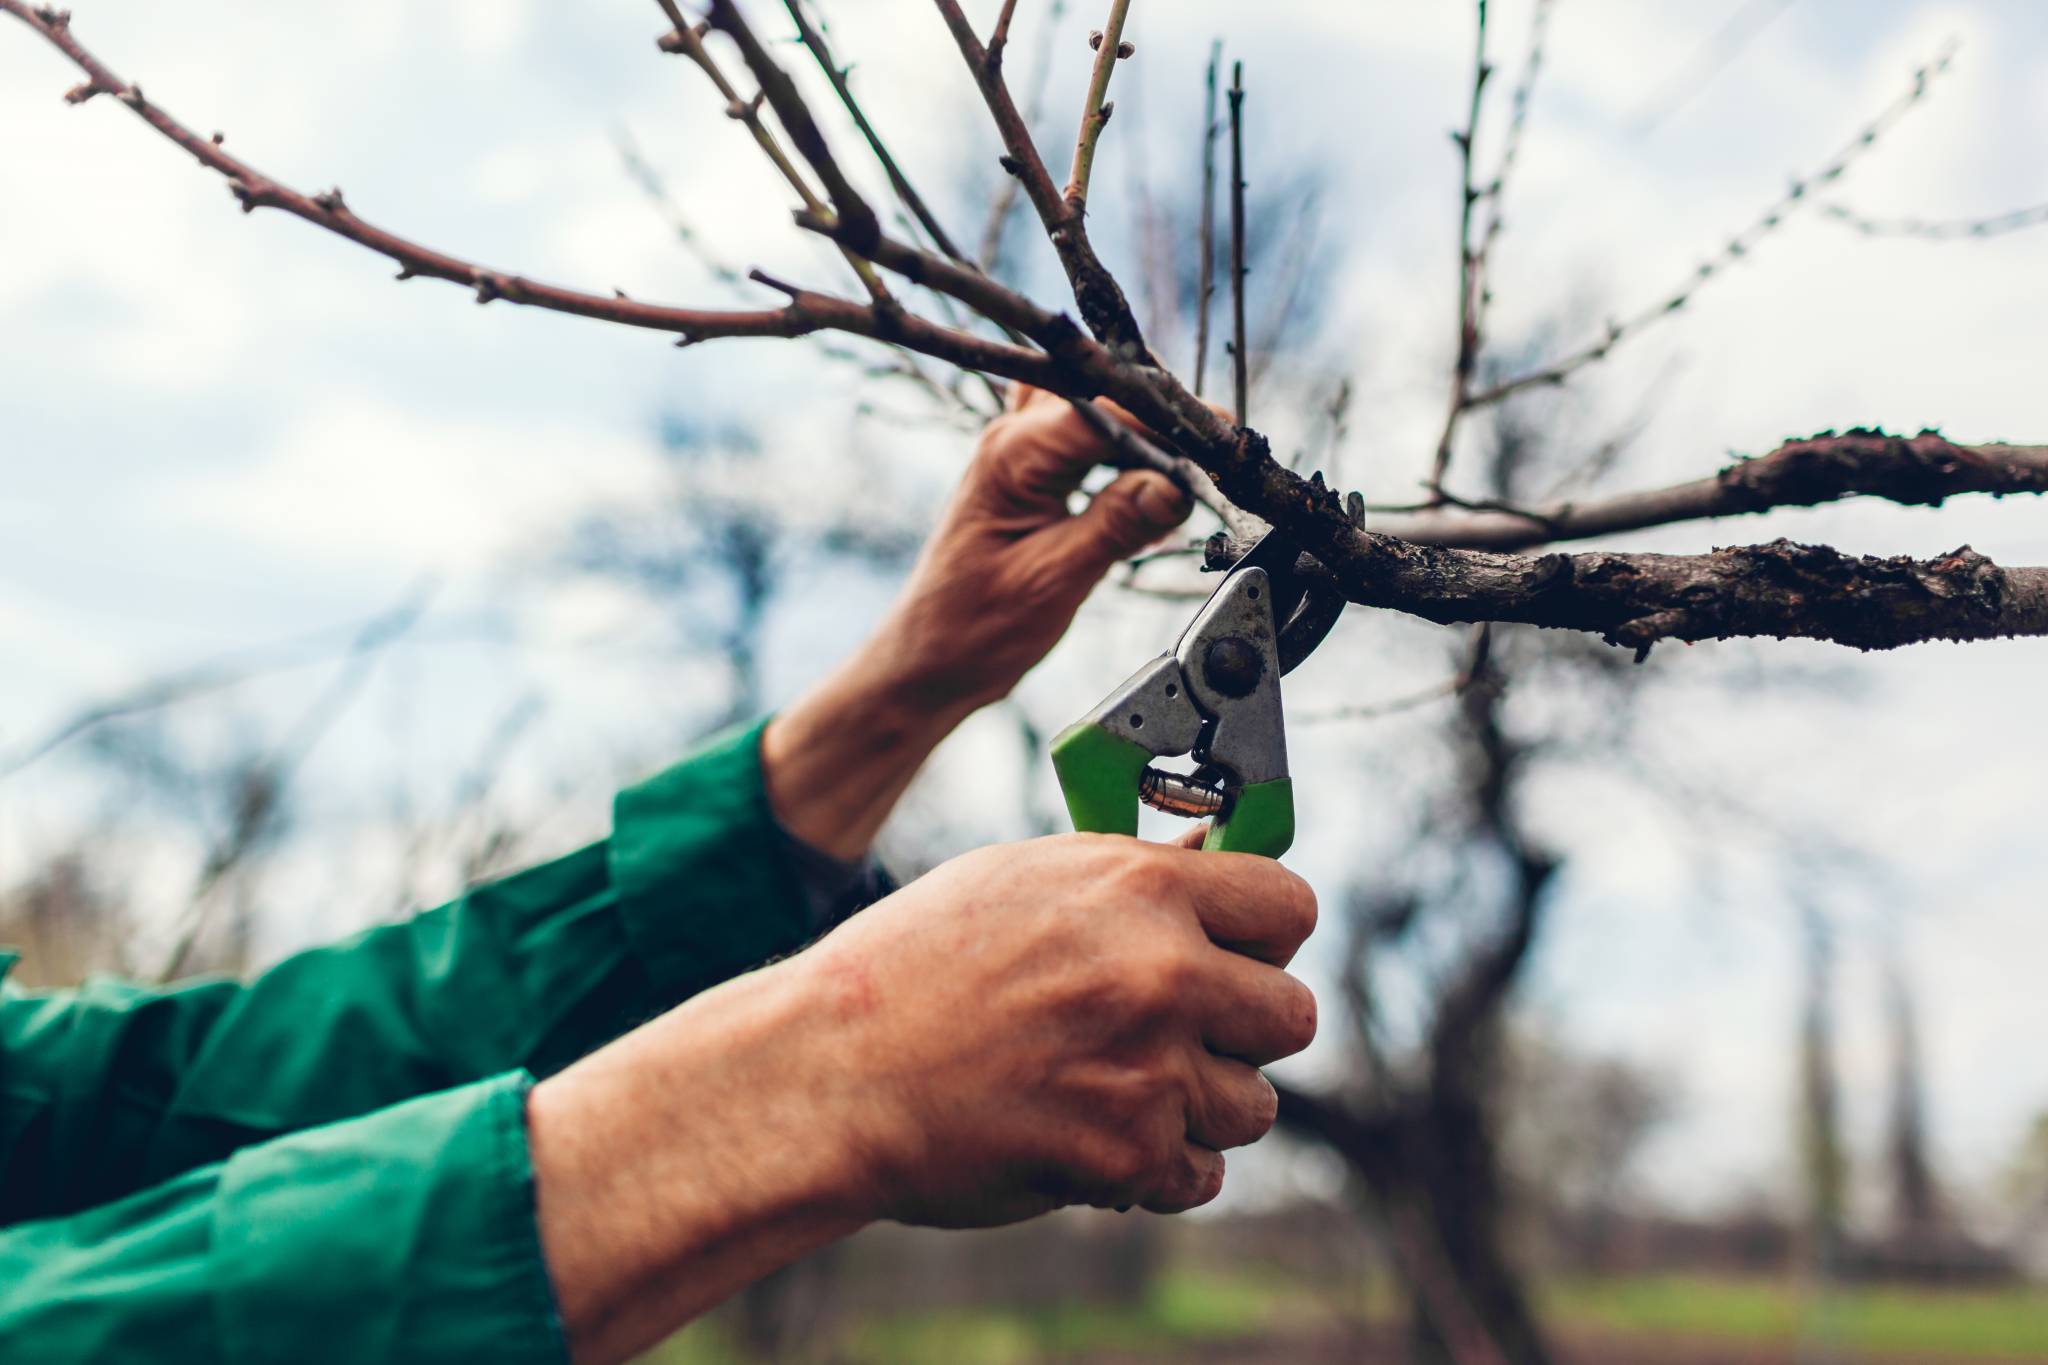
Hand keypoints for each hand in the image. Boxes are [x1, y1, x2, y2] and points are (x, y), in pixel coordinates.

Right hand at [528, 834, 1315, 1362]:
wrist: (832, 1071)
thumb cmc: (910, 967)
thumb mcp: (1021, 879)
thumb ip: (1129, 876)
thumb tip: (1212, 860)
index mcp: (1138, 888)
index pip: (1290, 905)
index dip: (1268, 937)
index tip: (1245, 955)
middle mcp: (1159, 972)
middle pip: (1292, 1014)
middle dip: (1246, 1029)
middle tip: (1186, 1034)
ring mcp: (1148, 1068)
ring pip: (1254, 1104)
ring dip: (1201, 1105)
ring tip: (1122, 1087)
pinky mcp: (1126, 1155)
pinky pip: (1201, 1173)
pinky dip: (1159, 1169)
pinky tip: (1099, 1135)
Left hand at [763, 387, 1189, 858]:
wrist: (932, 659)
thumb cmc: (974, 628)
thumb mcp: (1054, 581)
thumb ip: (1115, 526)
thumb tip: (1177, 487)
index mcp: (1011, 456)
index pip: (1104, 410)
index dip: (1168, 419)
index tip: (1220, 440)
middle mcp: (1014, 439)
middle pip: (1105, 394)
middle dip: (1165, 416)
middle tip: (1220, 452)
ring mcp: (1022, 451)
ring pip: (1099, 407)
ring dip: (1148, 428)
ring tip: (1199, 461)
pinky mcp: (1034, 472)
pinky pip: (1090, 437)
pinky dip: (1129, 451)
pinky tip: (1160, 484)